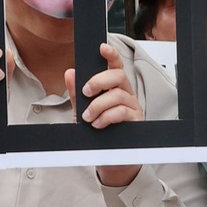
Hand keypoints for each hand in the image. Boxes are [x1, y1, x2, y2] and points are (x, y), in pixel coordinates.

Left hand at [68, 42, 142, 188]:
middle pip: (118, 76)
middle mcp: (125, 94)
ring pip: (118, 95)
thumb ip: (76, 94)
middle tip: (86, 92)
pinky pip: (122, 112)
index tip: (101, 48)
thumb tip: (70, 73)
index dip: (111, 54)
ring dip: (98, 105)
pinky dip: (106, 117)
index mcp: (113, 87)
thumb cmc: (98, 133)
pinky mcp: (135, 121)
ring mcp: (132, 107)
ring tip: (89, 117)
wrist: (109, 157)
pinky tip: (98, 124)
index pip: (115, 65)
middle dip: (99, 81)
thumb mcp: (82, 112)